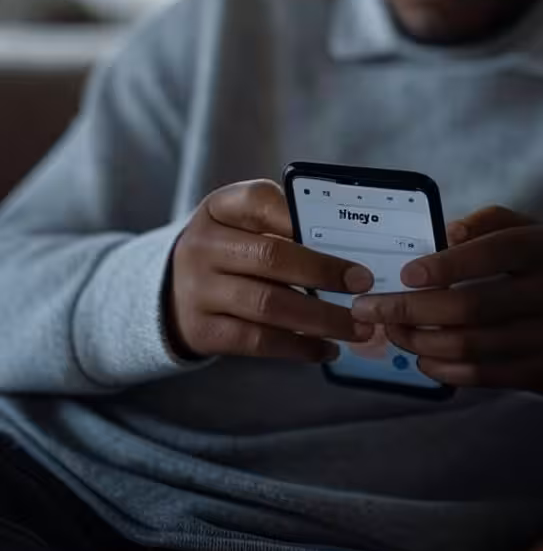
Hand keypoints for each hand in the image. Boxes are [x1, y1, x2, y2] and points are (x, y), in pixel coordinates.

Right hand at [169, 180, 373, 361]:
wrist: (170, 293)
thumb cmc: (228, 253)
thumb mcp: (240, 225)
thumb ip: (282, 225)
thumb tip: (348, 247)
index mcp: (218, 209)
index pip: (259, 201)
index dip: (300, 215)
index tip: (344, 234)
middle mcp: (203, 246)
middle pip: (271, 257)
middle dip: (324, 271)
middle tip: (364, 283)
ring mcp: (199, 291)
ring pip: (269, 305)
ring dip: (322, 319)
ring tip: (358, 328)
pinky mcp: (203, 331)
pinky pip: (259, 341)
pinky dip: (300, 348)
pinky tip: (328, 349)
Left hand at [352, 207, 542, 392]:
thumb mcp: (530, 230)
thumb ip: (488, 223)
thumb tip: (441, 237)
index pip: (494, 254)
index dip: (446, 266)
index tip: (406, 274)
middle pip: (474, 307)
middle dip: (413, 310)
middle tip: (372, 308)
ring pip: (473, 346)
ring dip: (420, 341)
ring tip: (391, 330)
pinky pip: (484, 376)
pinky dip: (445, 369)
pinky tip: (420, 356)